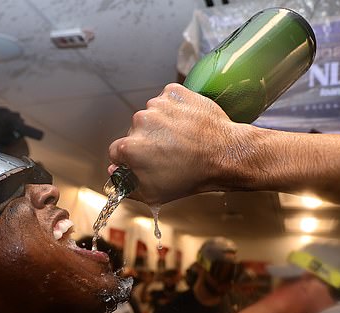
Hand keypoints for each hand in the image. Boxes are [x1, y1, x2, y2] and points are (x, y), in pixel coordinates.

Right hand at [108, 83, 251, 204]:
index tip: (144, 161)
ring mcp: (157, 104)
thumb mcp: (154, 193)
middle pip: (135, 132)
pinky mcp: (173, 92)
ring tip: (182, 138)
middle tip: (169, 152)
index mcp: (129, 147)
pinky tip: (187, 123)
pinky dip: (175, 109)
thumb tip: (113, 172)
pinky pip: (167, 100)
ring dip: (161, 124)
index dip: (130, 159)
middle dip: (147, 141)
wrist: (226, 154)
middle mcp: (139, 121)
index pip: (117, 151)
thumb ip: (126, 185)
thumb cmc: (192, 176)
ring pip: (151, 115)